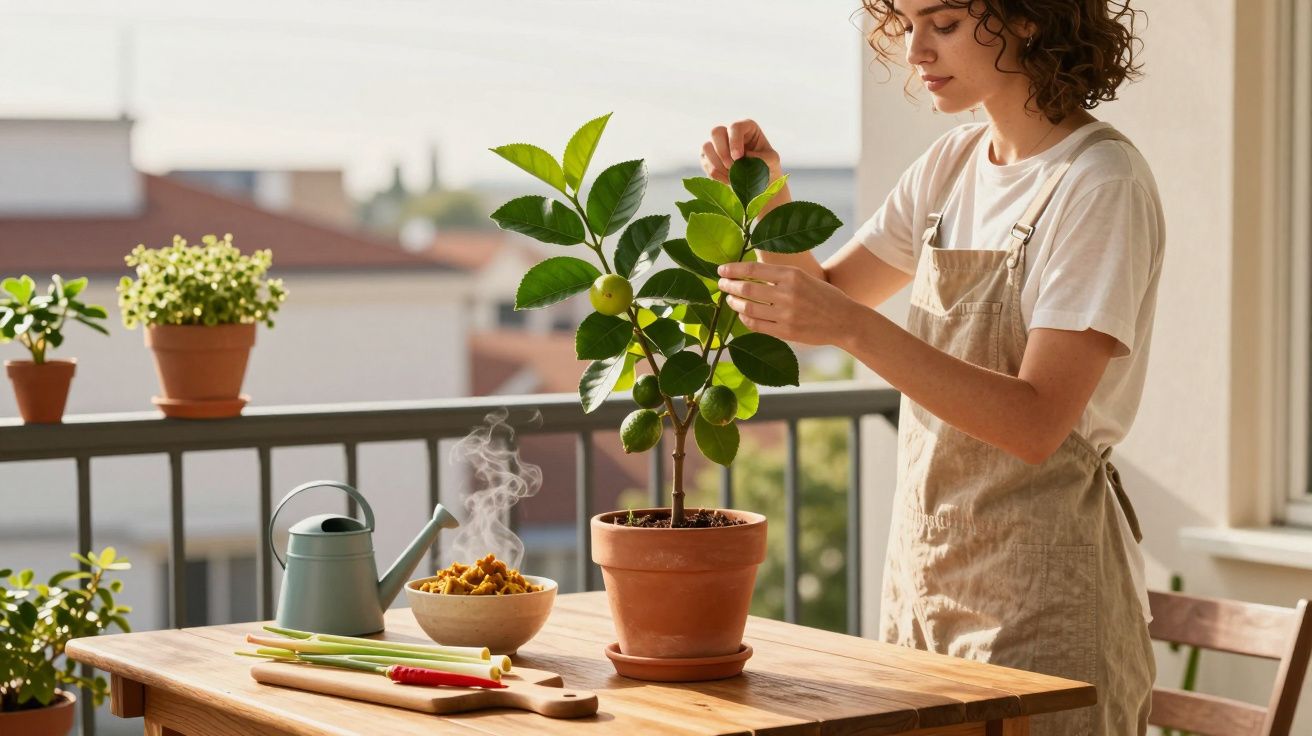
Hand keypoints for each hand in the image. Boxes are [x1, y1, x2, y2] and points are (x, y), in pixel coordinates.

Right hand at [700, 119, 781, 183]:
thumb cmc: (767, 167)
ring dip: (717, 164)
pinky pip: (705, 163)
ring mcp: (716, 144)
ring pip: (706, 147)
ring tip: (731, 177)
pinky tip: (727, 181)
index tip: (739, 157)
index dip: (735, 141)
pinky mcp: (708, 158)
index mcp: (746, 128)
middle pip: (716, 132)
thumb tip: (744, 157)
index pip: (735, 127)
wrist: (759, 183)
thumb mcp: (772, 161)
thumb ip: (762, 157)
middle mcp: (728, 132)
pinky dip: (715, 174)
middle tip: (732, 167)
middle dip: (722, 152)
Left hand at [716, 261, 860, 346]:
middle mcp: (787, 293)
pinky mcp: (786, 332)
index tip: (721, 270)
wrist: (845, 321)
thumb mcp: (805, 278)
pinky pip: (757, 326)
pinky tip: (742, 315)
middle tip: (721, 285)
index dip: (733, 269)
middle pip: (747, 289)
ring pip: (749, 308)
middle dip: (729, 286)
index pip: (753, 270)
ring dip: (734, 303)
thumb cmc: (825, 297)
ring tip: (729, 300)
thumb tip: (750, 273)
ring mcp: (786, 314)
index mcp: (792, 275)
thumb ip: (780, 276)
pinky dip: (745, 319)